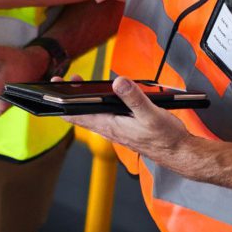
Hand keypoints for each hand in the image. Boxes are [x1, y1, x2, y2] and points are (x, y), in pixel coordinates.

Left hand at [62, 76, 191, 160]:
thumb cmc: (165, 138)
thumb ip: (133, 97)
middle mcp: (108, 128)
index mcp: (110, 125)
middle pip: (79, 113)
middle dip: (70, 96)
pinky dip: (97, 104)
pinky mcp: (122, 128)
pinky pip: (102, 116)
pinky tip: (102, 96)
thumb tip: (118, 82)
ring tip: (78, 83)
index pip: (76, 115)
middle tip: (64, 78)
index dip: (61, 102)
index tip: (53, 87)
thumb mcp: (150, 114)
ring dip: (83, 99)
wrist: (179, 153)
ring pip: (91, 114)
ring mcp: (114, 128)